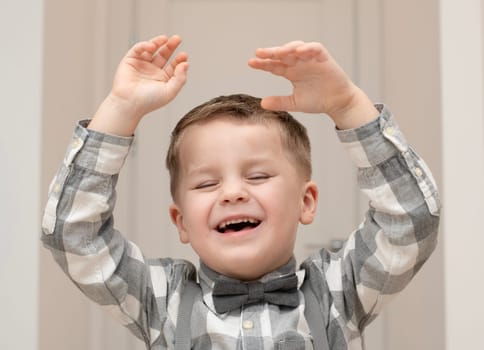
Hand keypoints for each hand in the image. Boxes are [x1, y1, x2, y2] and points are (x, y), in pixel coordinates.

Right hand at [89, 35, 187, 134]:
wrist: (129, 104)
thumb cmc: (149, 101)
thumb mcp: (170, 91)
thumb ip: (180, 78)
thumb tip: (186, 64)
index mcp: (163, 79)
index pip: (173, 65)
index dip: (179, 60)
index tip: (184, 56)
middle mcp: (153, 71)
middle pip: (164, 54)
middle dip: (171, 46)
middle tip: (177, 38)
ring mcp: (142, 65)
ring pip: (151, 49)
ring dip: (158, 42)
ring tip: (165, 39)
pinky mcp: (130, 60)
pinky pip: (138, 49)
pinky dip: (145, 45)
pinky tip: (152, 46)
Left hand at [248, 41, 377, 128]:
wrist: (337, 103)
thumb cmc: (317, 101)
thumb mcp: (295, 103)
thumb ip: (280, 102)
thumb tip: (262, 103)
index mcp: (291, 72)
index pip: (274, 65)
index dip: (263, 64)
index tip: (250, 63)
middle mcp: (299, 63)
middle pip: (282, 54)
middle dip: (271, 53)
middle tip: (259, 53)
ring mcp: (311, 59)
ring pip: (297, 47)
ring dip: (287, 48)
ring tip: (278, 52)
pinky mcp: (324, 58)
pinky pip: (315, 48)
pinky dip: (308, 48)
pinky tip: (299, 52)